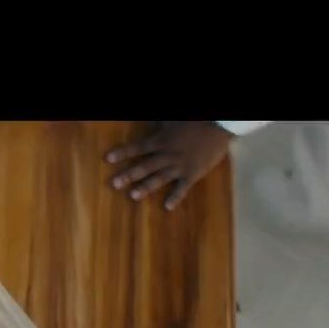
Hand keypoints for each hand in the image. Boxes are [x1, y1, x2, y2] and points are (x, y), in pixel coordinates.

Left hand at [104, 122, 235, 209]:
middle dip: (129, 174)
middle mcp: (167, 154)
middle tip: (114, 183)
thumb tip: (146, 123)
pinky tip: (167, 207)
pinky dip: (175, 197)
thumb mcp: (172, 120)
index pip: (138, 147)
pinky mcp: (193, 173)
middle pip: (145, 165)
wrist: (219, 126)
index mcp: (162, 140)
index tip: (108, 159)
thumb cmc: (194, 121)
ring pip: (160, 177)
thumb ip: (157, 124)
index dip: (123, 153)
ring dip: (146, 186)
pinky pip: (182, 187)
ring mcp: (180, 165)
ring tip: (133, 196)